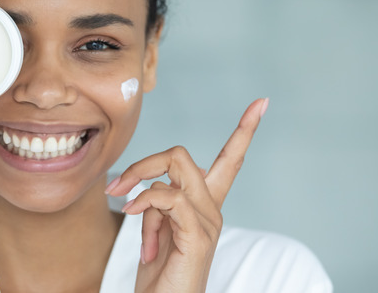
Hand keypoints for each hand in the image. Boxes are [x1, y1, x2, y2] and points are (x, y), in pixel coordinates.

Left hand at [105, 98, 268, 292]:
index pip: (230, 161)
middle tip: (116, 188)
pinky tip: (133, 215)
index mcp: (204, 206)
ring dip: (139, 183)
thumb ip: (159, 204)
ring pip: (176, 168)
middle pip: (182, 155)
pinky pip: (169, 198)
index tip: (262, 102)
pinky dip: (145, 201)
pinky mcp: (198, 236)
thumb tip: (149, 189)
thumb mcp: (155, 230)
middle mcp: (212, 210)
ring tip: (128, 214)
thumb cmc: (159, 275)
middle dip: (143, 162)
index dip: (244, 131)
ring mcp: (208, 222)